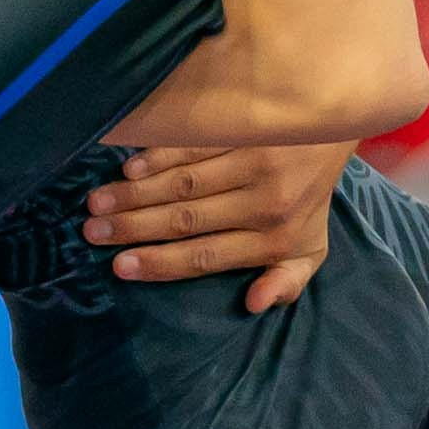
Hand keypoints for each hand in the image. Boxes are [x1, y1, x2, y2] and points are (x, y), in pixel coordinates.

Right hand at [84, 138, 351, 311]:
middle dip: (134, 228)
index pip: (207, 255)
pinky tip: (128, 168)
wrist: (336, 125)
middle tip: (92, 232)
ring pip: (184, 182)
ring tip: (97, 203)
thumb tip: (253, 304)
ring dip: (136, 194)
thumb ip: (286, 281)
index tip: (119, 266)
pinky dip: (158, 156)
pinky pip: (193, 144)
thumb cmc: (309, 196)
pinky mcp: (245, 127)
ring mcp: (254, 159)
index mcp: (276, 237)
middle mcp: (265, 200)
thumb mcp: (311, 247)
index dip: (161, 262)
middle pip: (187, 219)